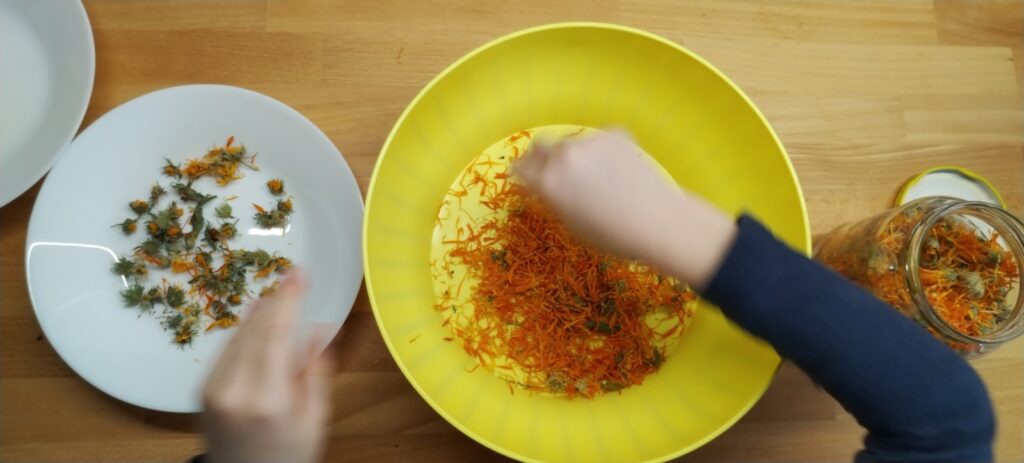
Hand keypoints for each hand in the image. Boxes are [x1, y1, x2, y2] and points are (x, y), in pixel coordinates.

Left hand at [202, 270, 333, 462]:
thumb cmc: (288, 454)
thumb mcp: (314, 419)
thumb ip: (315, 372)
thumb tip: (318, 329)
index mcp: (268, 399)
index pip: (276, 334)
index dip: (289, 299)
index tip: (300, 273)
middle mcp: (234, 389)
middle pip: (255, 329)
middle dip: (276, 299)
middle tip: (293, 276)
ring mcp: (214, 388)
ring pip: (239, 335)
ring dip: (260, 311)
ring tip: (279, 292)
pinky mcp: (203, 388)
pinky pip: (227, 348)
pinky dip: (245, 329)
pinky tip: (259, 317)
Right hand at [514, 130, 736, 288]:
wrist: (657, 220)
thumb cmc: (612, 235)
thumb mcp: (571, 224)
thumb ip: (554, 198)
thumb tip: (549, 185)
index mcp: (547, 182)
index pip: (520, 168)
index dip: (521, 172)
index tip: (524, 174)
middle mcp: (563, 156)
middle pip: (540, 145)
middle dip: (541, 156)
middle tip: (551, 168)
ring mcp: (588, 141)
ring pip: (571, 143)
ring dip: (574, 154)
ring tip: (595, 175)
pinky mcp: (613, 133)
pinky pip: (598, 139)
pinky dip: (601, 150)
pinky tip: (617, 168)